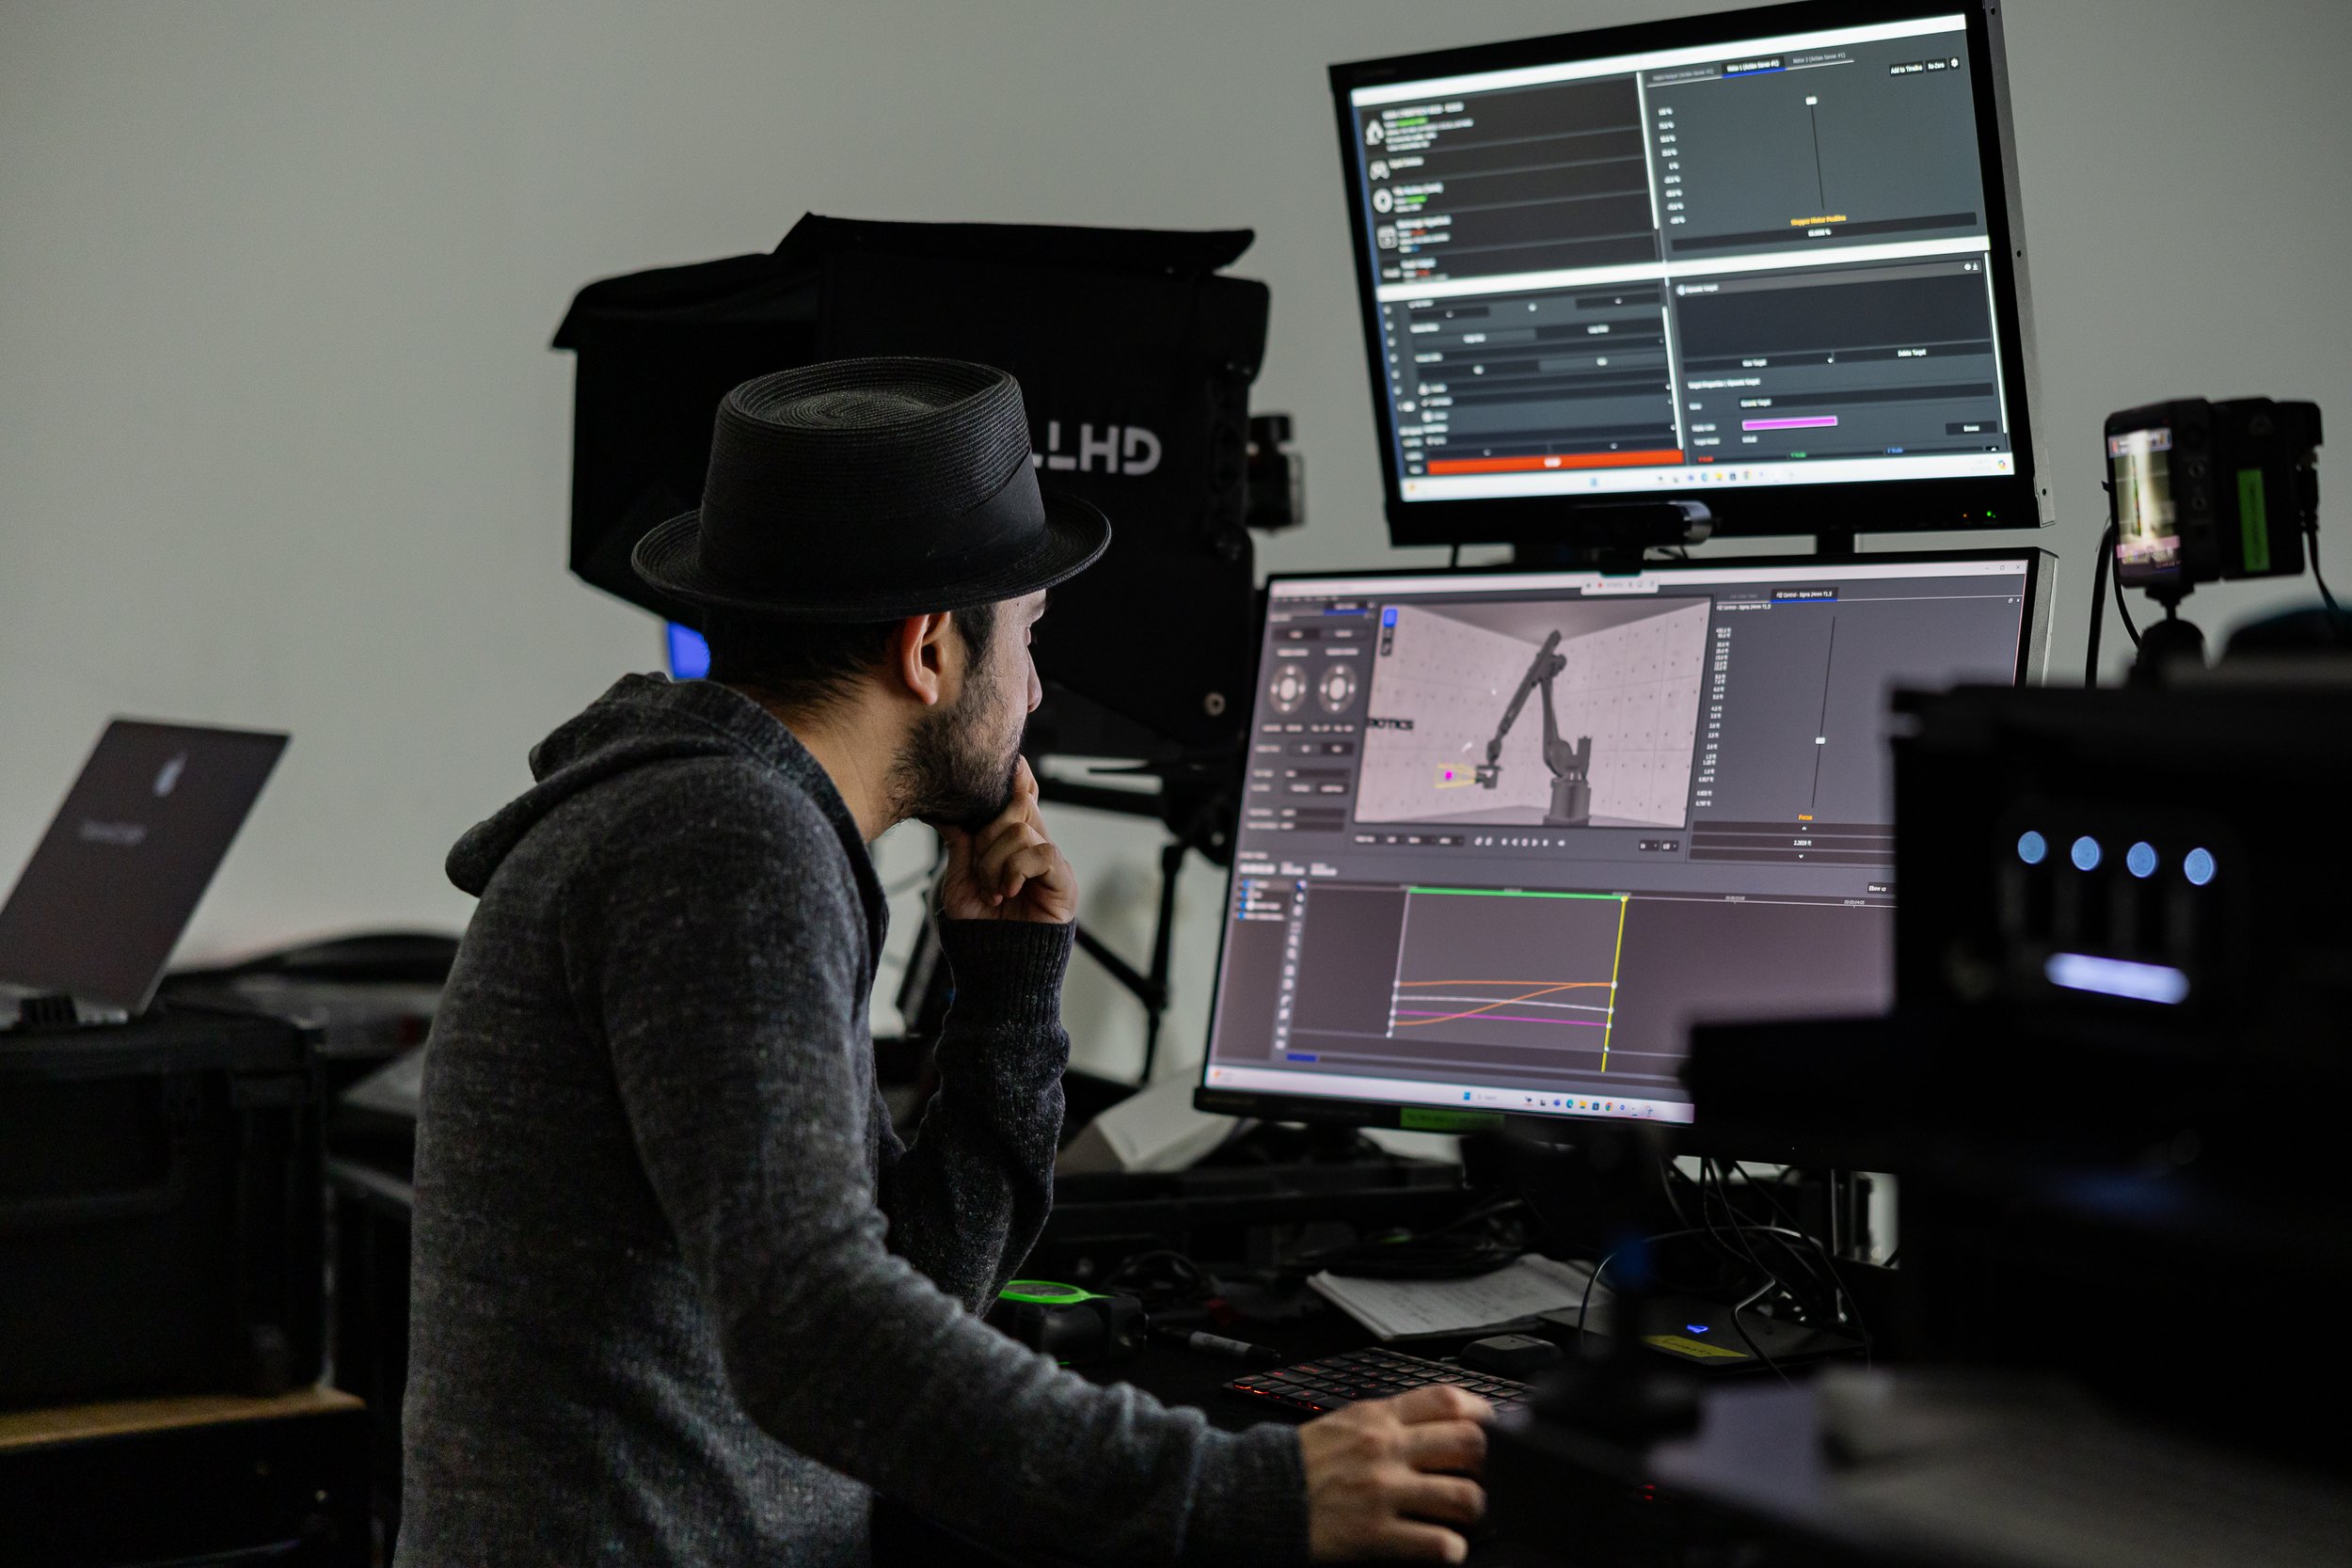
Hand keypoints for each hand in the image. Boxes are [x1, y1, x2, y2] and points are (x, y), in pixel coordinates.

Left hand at [936, 758, 1075, 924]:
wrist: (993, 970)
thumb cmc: (977, 931)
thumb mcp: (959, 881)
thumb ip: (961, 844)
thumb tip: (946, 810)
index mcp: (1012, 845)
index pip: (1021, 799)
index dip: (1018, 778)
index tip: (1011, 762)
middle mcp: (1034, 848)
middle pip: (1018, 805)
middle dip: (987, 834)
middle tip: (978, 871)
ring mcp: (1050, 864)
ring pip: (1021, 830)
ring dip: (994, 862)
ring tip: (992, 893)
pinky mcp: (1063, 882)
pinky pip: (1042, 853)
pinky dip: (1017, 870)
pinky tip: (1007, 892)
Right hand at [1300, 1386, 1490, 1562]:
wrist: (1260, 1496)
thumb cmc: (1303, 1462)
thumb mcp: (1345, 1421)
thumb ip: (1390, 1417)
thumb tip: (1439, 1419)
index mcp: (1378, 1417)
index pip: (1448, 1401)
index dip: (1482, 1414)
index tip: (1491, 1429)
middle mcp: (1385, 1450)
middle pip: (1470, 1445)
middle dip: (1485, 1465)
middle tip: (1479, 1478)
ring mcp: (1383, 1492)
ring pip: (1464, 1497)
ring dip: (1474, 1510)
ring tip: (1463, 1517)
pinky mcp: (1376, 1535)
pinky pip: (1438, 1544)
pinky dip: (1451, 1549)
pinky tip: (1445, 1547)